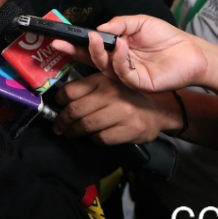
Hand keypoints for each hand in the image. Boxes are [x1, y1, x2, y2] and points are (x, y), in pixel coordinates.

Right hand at [51, 15, 208, 93]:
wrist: (192, 52)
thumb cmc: (166, 37)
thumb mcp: (140, 22)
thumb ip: (120, 23)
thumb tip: (99, 28)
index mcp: (116, 49)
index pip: (92, 48)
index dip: (76, 45)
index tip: (59, 39)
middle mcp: (118, 64)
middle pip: (92, 61)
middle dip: (76, 52)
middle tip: (63, 44)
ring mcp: (127, 75)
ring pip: (105, 68)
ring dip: (99, 52)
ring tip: (99, 38)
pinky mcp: (138, 84)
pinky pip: (123, 74)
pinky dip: (120, 59)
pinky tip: (123, 46)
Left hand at [52, 74, 180, 142]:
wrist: (160, 109)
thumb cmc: (129, 96)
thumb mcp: (109, 82)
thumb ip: (89, 87)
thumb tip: (61, 98)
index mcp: (103, 80)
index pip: (71, 91)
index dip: (59, 101)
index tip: (57, 106)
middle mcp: (112, 94)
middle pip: (75, 111)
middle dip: (62, 122)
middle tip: (59, 127)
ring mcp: (121, 112)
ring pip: (86, 126)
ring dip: (75, 132)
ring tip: (72, 133)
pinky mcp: (129, 129)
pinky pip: (101, 138)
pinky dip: (95, 139)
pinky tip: (96, 136)